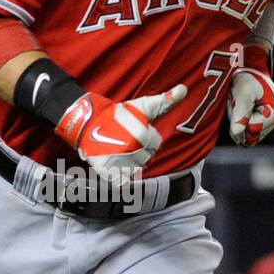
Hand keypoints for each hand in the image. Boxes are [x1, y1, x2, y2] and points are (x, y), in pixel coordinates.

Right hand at [56, 84, 186, 186]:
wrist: (89, 121)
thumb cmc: (119, 113)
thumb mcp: (144, 105)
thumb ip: (165, 100)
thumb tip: (184, 88)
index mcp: (142, 135)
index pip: (156, 145)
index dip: (149, 138)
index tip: (138, 132)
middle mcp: (131, 150)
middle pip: (147, 159)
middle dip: (141, 151)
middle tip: (128, 142)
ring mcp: (119, 163)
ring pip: (137, 171)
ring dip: (132, 164)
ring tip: (122, 152)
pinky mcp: (107, 173)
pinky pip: (123, 184)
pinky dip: (124, 182)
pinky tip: (120, 171)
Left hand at [228, 46, 273, 146]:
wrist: (250, 71)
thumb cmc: (247, 79)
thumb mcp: (242, 93)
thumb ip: (240, 113)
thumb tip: (237, 132)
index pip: (252, 130)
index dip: (240, 120)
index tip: (237, 103)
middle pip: (250, 137)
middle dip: (239, 123)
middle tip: (236, 104)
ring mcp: (271, 123)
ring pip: (247, 136)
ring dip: (239, 123)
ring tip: (239, 106)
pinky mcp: (264, 124)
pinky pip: (247, 133)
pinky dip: (241, 124)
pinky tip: (240, 111)